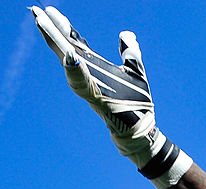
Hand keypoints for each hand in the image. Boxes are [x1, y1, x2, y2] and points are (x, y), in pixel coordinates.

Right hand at [30, 7, 180, 174]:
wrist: (141, 131)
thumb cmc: (138, 105)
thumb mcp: (135, 72)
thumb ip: (130, 53)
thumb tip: (126, 34)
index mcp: (96, 67)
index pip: (76, 43)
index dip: (63, 26)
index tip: (48, 9)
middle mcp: (90, 76)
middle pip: (67, 49)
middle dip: (52, 31)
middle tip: (35, 10)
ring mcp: (92, 88)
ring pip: (70, 63)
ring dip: (57, 44)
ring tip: (43, 24)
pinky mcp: (98, 100)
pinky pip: (84, 84)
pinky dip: (76, 71)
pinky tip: (70, 56)